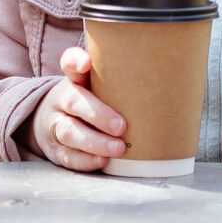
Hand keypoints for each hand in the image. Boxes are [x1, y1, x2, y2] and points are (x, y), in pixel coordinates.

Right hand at [30, 44, 126, 172]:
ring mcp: (54, 125)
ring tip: (119, 148)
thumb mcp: (97, 88)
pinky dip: (86, 160)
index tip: (86, 62)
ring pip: (69, 132)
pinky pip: (67, 156)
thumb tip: (169, 77)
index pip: (69, 63)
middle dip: (98, 114)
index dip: (76, 61)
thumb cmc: (89, 104)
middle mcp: (60, 100)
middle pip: (73, 102)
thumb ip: (120, 82)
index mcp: (73, 81)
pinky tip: (103, 161)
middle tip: (121, 126)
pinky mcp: (54, 150)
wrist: (52, 123)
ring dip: (95, 142)